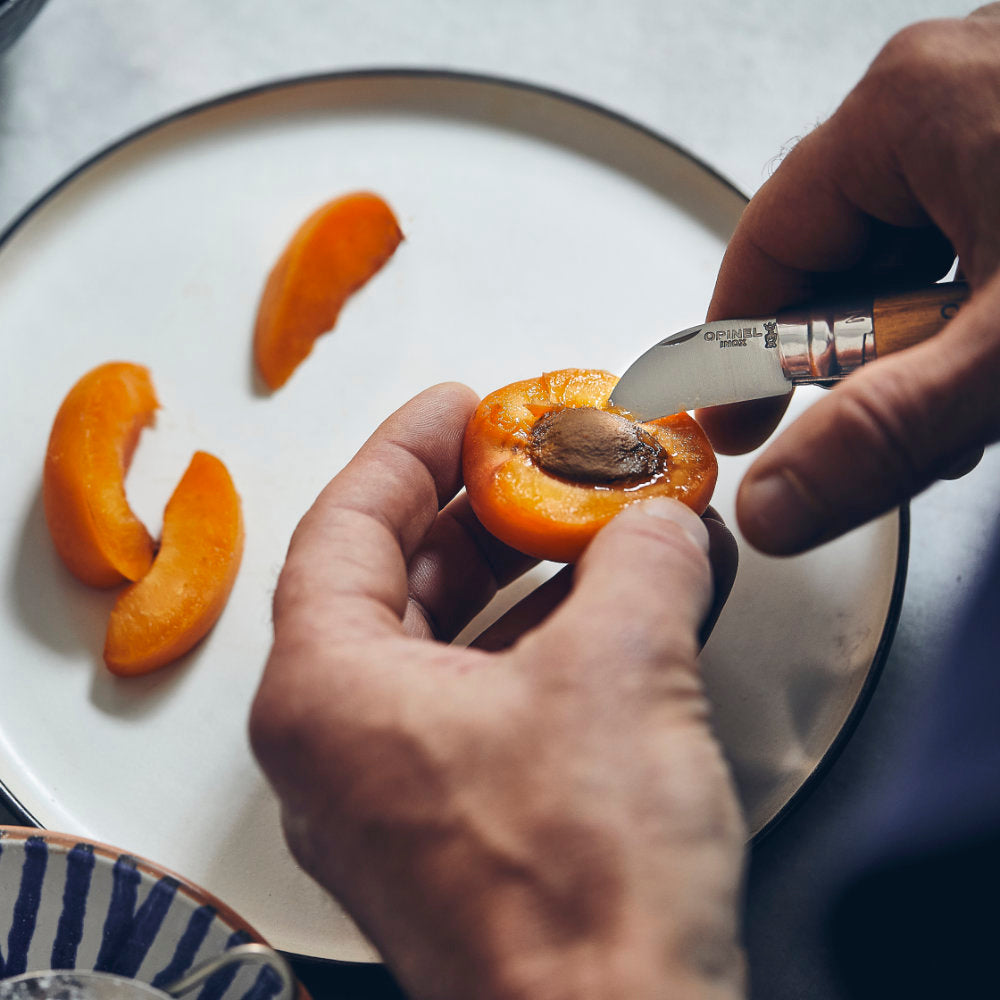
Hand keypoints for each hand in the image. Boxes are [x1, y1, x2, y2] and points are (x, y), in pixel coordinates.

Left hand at [250, 382, 743, 999]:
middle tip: (529, 460)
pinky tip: (612, 619)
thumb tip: (660, 520)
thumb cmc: (580, 897)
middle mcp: (339, 748)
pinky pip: (483, 701)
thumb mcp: (623, 669)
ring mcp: (395, 796)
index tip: (457, 406)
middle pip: (392, 583)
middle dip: (473, 512)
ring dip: (520, 580)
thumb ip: (643, 560)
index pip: (345, 527)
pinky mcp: (457, 832)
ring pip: (443, 645)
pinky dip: (542, 648)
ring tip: (585, 528)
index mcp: (327, 694)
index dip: (407, 450)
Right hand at [697, 5, 999, 554]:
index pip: (764, 244)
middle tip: (901, 414)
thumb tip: (775, 503)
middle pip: (841, 252)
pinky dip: (986, 311)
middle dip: (862, 354)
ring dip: (936, 341)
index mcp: (910, 104)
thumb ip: (885, 434)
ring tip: (992, 375)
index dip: (738, 348)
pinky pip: (977, 242)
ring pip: (915, 254)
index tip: (734, 422)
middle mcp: (956, 87)